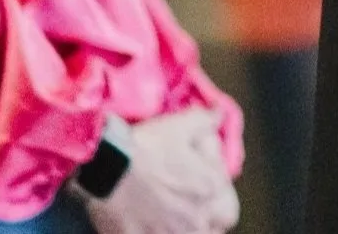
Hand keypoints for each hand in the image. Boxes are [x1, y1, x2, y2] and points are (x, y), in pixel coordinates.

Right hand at [81, 109, 237, 233]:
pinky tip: (146, 227)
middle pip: (211, 233)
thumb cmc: (148, 145)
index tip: (207, 199)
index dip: (219, 207)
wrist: (108, 166)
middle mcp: (194, 218)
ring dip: (180, 230)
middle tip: (189, 214)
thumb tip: (218, 115)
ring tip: (168, 221)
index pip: (228, 213)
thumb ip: (206, 121)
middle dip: (205, 225)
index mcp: (210, 189)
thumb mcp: (182, 124)